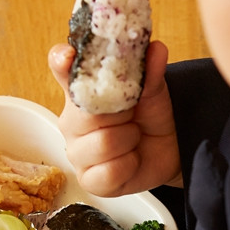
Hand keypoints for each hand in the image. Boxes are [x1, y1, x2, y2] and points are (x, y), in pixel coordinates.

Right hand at [49, 41, 181, 196]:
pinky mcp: (89, 179)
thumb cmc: (150, 116)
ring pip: (104, 143)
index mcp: (81, 91)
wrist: (168, 149)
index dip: (62, 62)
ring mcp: (77, 152)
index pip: (61, 68)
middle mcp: (71, 121)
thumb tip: (156, 50)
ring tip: (133, 138)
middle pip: (88, 113)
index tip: (68, 57)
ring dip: (129, 140)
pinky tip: (132, 159)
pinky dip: (130, 165)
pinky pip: (110, 171)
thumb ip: (150, 72)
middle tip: (132, 115)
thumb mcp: (153, 91)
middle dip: (121, 114)